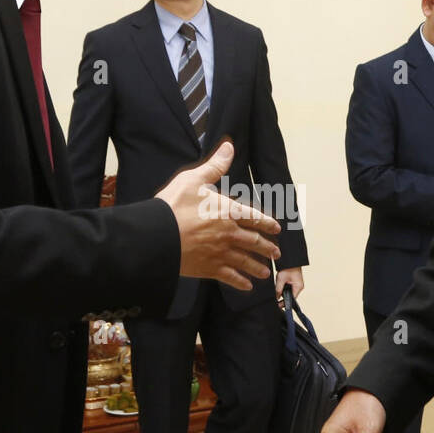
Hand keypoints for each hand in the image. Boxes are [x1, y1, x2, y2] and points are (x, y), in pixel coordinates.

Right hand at [155, 140, 280, 290]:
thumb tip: (229, 146)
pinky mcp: (208, 268)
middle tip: (276, 252)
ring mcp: (220, 253)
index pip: (255, 218)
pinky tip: (247, 286)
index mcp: (228, 211)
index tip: (276, 229)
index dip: (267, 223)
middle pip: (254, 242)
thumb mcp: (193, 179)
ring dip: (257, 266)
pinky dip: (240, 282)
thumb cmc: (174, 206)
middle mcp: (229, 234)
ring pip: (246, 261)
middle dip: (267, 247)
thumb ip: (214, 166)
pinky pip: (230, 277)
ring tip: (265, 272)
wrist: (157, 236)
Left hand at [275, 266, 303, 303]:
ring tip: (279, 288)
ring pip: (289, 293)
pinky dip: (284, 289)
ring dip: (283, 292)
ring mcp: (297, 285)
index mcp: (298, 287)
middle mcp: (299, 287)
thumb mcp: (281, 278)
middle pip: (290, 297)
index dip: (285, 303)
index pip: (292, 299)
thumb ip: (278, 289)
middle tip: (276, 297)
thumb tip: (276, 297)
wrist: (290, 260)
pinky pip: (289, 289)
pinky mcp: (294, 283)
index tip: (278, 305)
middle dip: (283, 297)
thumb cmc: (288, 267)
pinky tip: (281, 286)